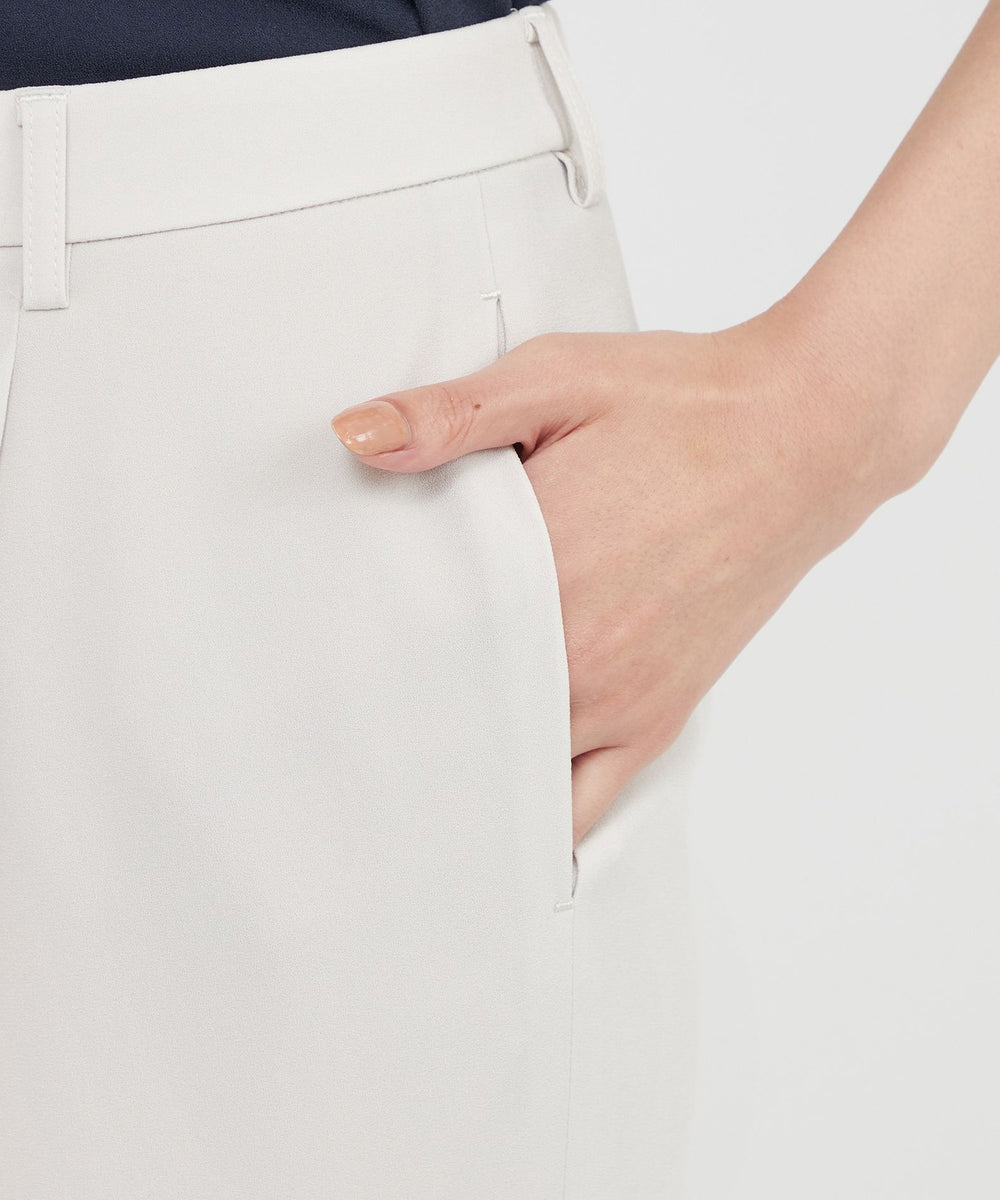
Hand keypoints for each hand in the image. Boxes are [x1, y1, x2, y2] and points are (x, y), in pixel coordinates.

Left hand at [330, 314, 899, 844]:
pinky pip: (588, 800)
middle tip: (334, 733)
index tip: (311, 674)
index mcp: (542, 572)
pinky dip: (540, 818)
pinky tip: (500, 823)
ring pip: (513, 775)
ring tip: (402, 779)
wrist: (805, 436)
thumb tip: (355, 434)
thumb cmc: (686, 404)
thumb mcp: (560, 378)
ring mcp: (622, 699)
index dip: (353, 663)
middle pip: (453, 722)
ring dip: (459, 776)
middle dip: (394, 727)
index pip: (413, 644)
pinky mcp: (660, 715)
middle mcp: (579, 656)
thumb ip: (452, 415)